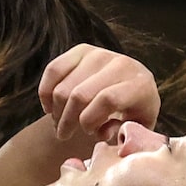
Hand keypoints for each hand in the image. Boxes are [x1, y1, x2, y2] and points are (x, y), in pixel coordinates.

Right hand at [38, 44, 159, 141]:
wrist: (135, 85)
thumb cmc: (134, 113)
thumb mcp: (136, 128)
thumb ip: (122, 134)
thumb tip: (103, 131)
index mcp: (139, 85)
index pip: (107, 100)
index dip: (91, 121)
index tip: (87, 133)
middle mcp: (120, 64)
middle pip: (80, 95)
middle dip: (67, 120)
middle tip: (63, 134)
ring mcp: (99, 54)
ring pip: (64, 86)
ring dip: (56, 110)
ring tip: (59, 123)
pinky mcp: (82, 50)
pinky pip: (53, 70)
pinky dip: (46, 92)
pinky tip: (49, 107)